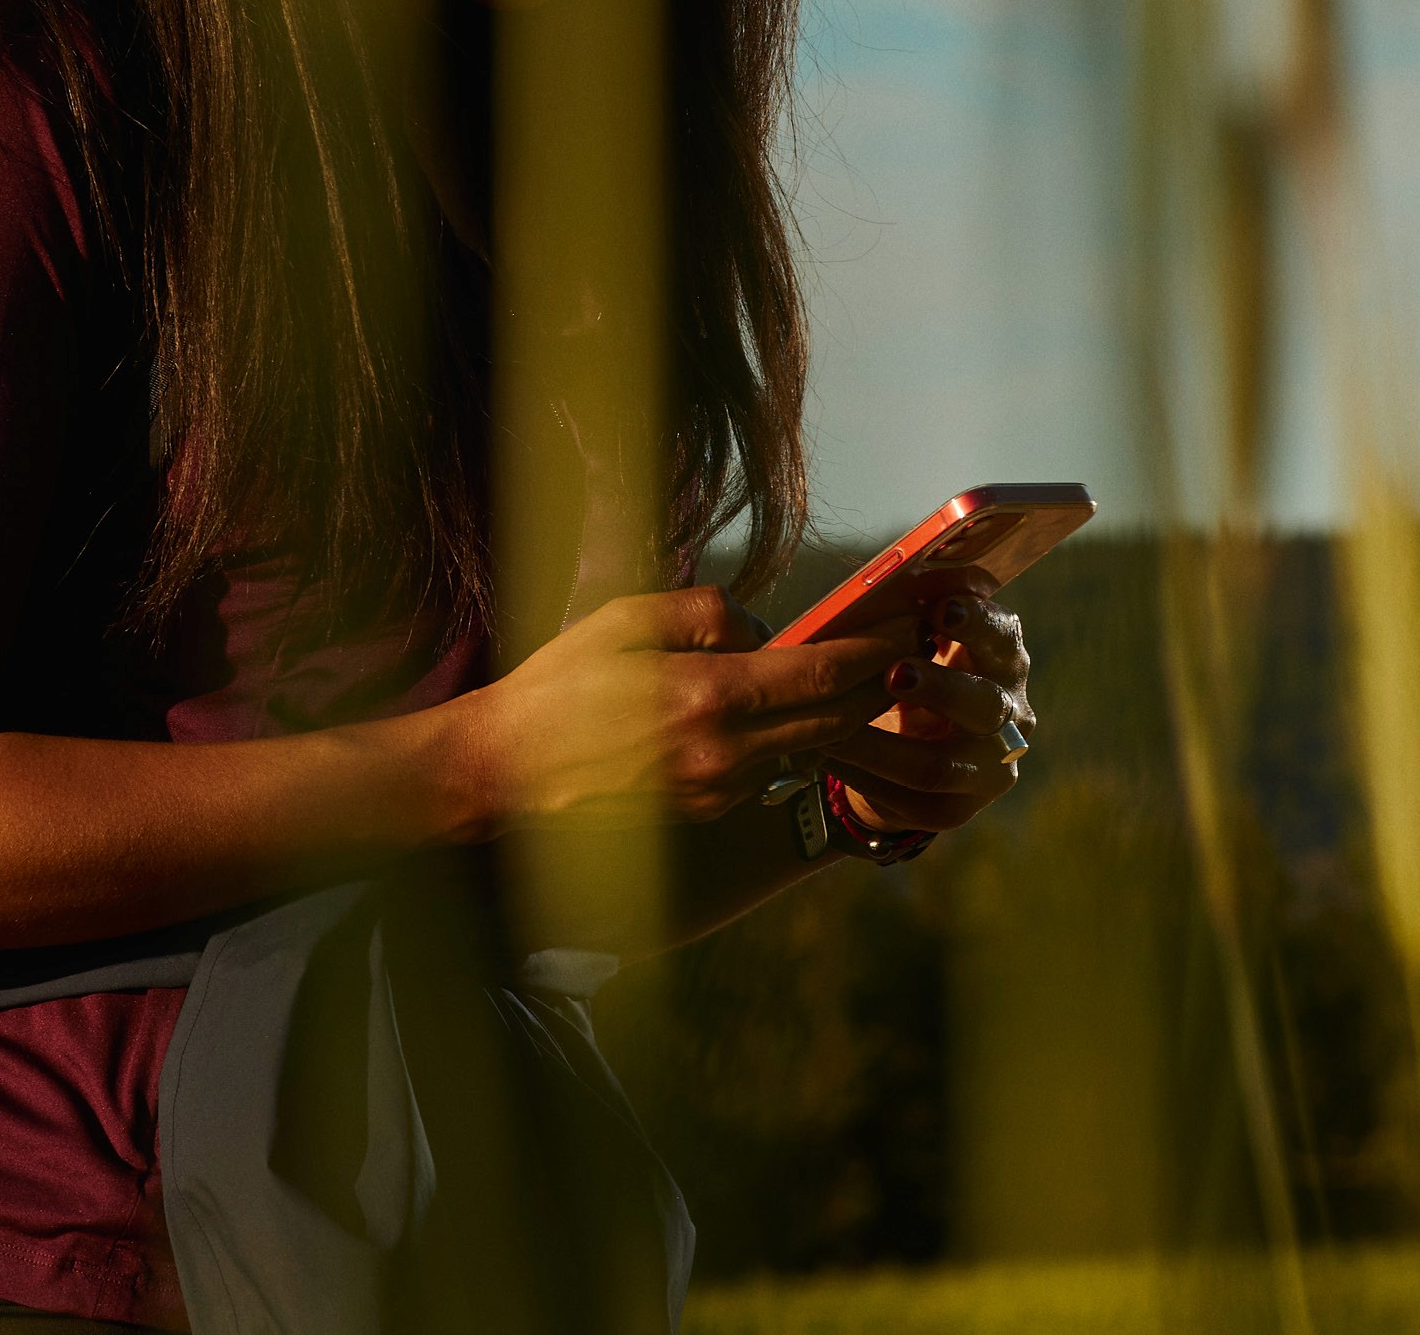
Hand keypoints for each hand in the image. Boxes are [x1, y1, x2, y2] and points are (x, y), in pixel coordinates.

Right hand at [458, 588, 906, 826]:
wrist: (509, 770)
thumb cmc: (559, 683)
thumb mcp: (623, 618)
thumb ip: (705, 613)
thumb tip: (763, 628)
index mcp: (706, 697)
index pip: (821, 674)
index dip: (874, 649)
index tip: (908, 624)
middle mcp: (724, 752)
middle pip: (836, 719)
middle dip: (880, 682)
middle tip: (910, 646)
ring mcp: (719, 787)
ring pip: (811, 746)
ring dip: (843, 712)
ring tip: (865, 673)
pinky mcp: (709, 806)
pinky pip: (771, 765)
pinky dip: (793, 736)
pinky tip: (792, 709)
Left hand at [823, 581, 1033, 835]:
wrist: (910, 746)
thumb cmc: (911, 672)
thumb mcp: (912, 641)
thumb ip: (909, 613)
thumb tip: (895, 575)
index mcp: (1001, 659)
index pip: (1003, 636)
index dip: (977, 623)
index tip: (940, 608)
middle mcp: (1008, 713)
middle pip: (984, 705)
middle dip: (939, 688)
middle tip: (893, 674)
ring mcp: (989, 768)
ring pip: (939, 766)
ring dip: (881, 748)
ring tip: (830, 731)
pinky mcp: (957, 809)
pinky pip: (911, 802)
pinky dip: (864, 781)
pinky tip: (827, 761)